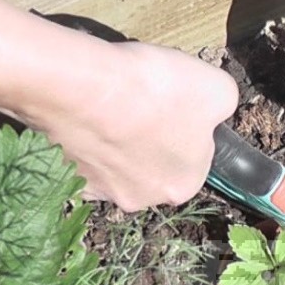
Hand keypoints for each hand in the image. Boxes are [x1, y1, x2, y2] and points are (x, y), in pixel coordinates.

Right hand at [22, 41, 237, 210]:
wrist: (83, 86)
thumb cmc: (156, 90)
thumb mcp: (218, 89)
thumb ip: (222, 107)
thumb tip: (215, 108)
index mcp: (183, 186)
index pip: (193, 160)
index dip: (186, 130)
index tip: (175, 106)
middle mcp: (142, 199)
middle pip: (152, 165)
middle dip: (149, 138)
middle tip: (141, 102)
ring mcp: (98, 189)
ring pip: (113, 162)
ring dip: (114, 138)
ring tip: (110, 102)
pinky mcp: (62, 172)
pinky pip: (78, 155)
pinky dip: (82, 137)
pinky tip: (83, 112)